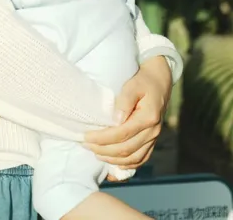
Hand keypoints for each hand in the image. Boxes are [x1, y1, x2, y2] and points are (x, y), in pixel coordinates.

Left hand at [83, 56, 172, 177]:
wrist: (160, 82)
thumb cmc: (143, 81)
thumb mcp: (133, 85)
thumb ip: (124, 101)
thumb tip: (116, 119)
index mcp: (148, 118)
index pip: (122, 134)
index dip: (102, 138)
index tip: (86, 137)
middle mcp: (152, 131)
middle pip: (126, 149)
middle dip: (103, 150)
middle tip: (86, 145)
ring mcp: (154, 138)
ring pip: (133, 158)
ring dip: (113, 159)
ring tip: (96, 154)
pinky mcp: (153, 141)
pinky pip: (141, 159)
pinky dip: (127, 164)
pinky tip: (114, 163)